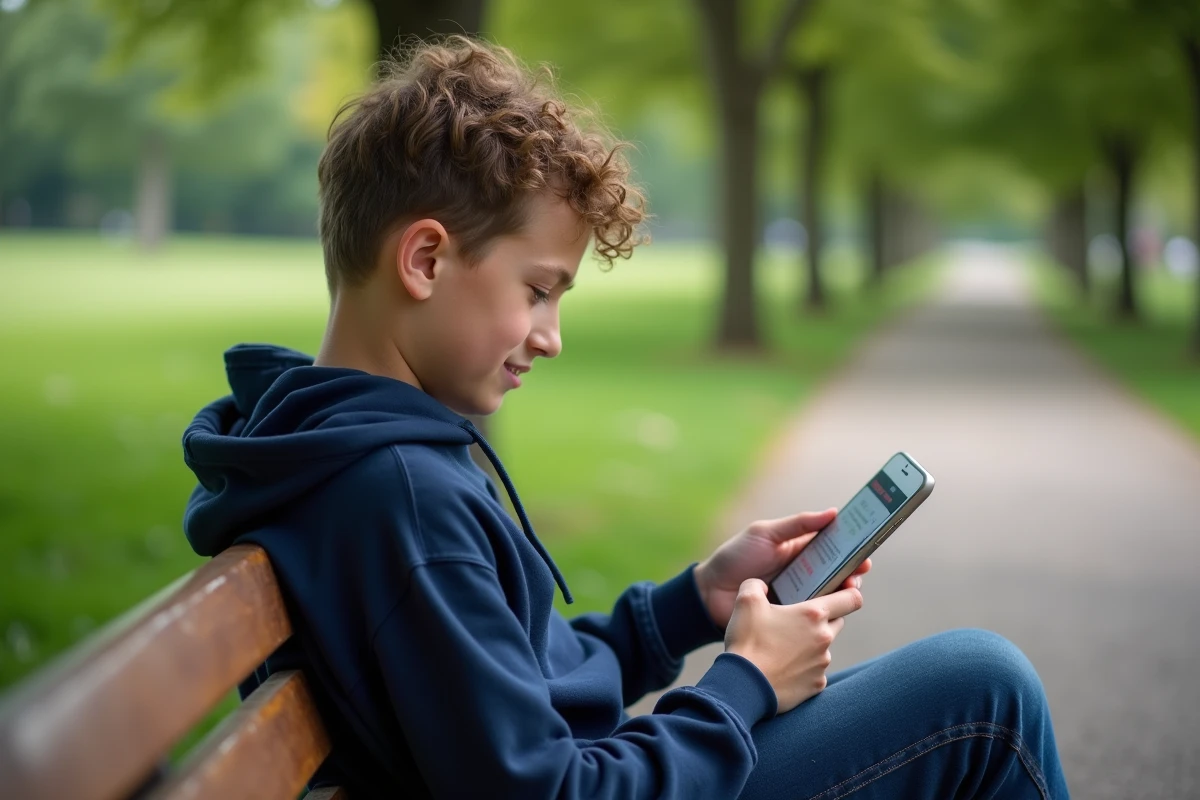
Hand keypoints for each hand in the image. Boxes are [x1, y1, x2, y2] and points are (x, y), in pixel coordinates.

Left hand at [693, 509, 870, 628]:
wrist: (708, 593)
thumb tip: (833, 513)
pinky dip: (827, 611)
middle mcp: (804, 572)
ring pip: (831, 594)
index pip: (832, 545)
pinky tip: (833, 609)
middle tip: (861, 568)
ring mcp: (800, 595)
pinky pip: (815, 614)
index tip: (866, 543)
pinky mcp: (792, 616)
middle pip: (838, 570)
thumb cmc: (735, 557)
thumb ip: (797, 524)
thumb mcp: (765, 533)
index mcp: (799, 549)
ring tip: (850, 587)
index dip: (851, 544)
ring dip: (844, 590)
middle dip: (853, 568)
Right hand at [724, 579, 862, 713]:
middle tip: (796, 620)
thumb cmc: (748, 642)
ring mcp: (822, 664)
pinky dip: (803, 667)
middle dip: (823, 618)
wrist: (744, 686)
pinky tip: (782, 667)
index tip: (843, 591)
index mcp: (813, 615)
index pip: (852, 599)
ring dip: (810, 644)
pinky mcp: (816, 685)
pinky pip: (815, 671)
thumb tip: (761, 586)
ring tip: (781, 647)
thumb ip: (756, 585)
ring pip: (824, 647)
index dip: (850, 592)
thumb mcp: (746, 602)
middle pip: (838, 622)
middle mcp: (824, 639)